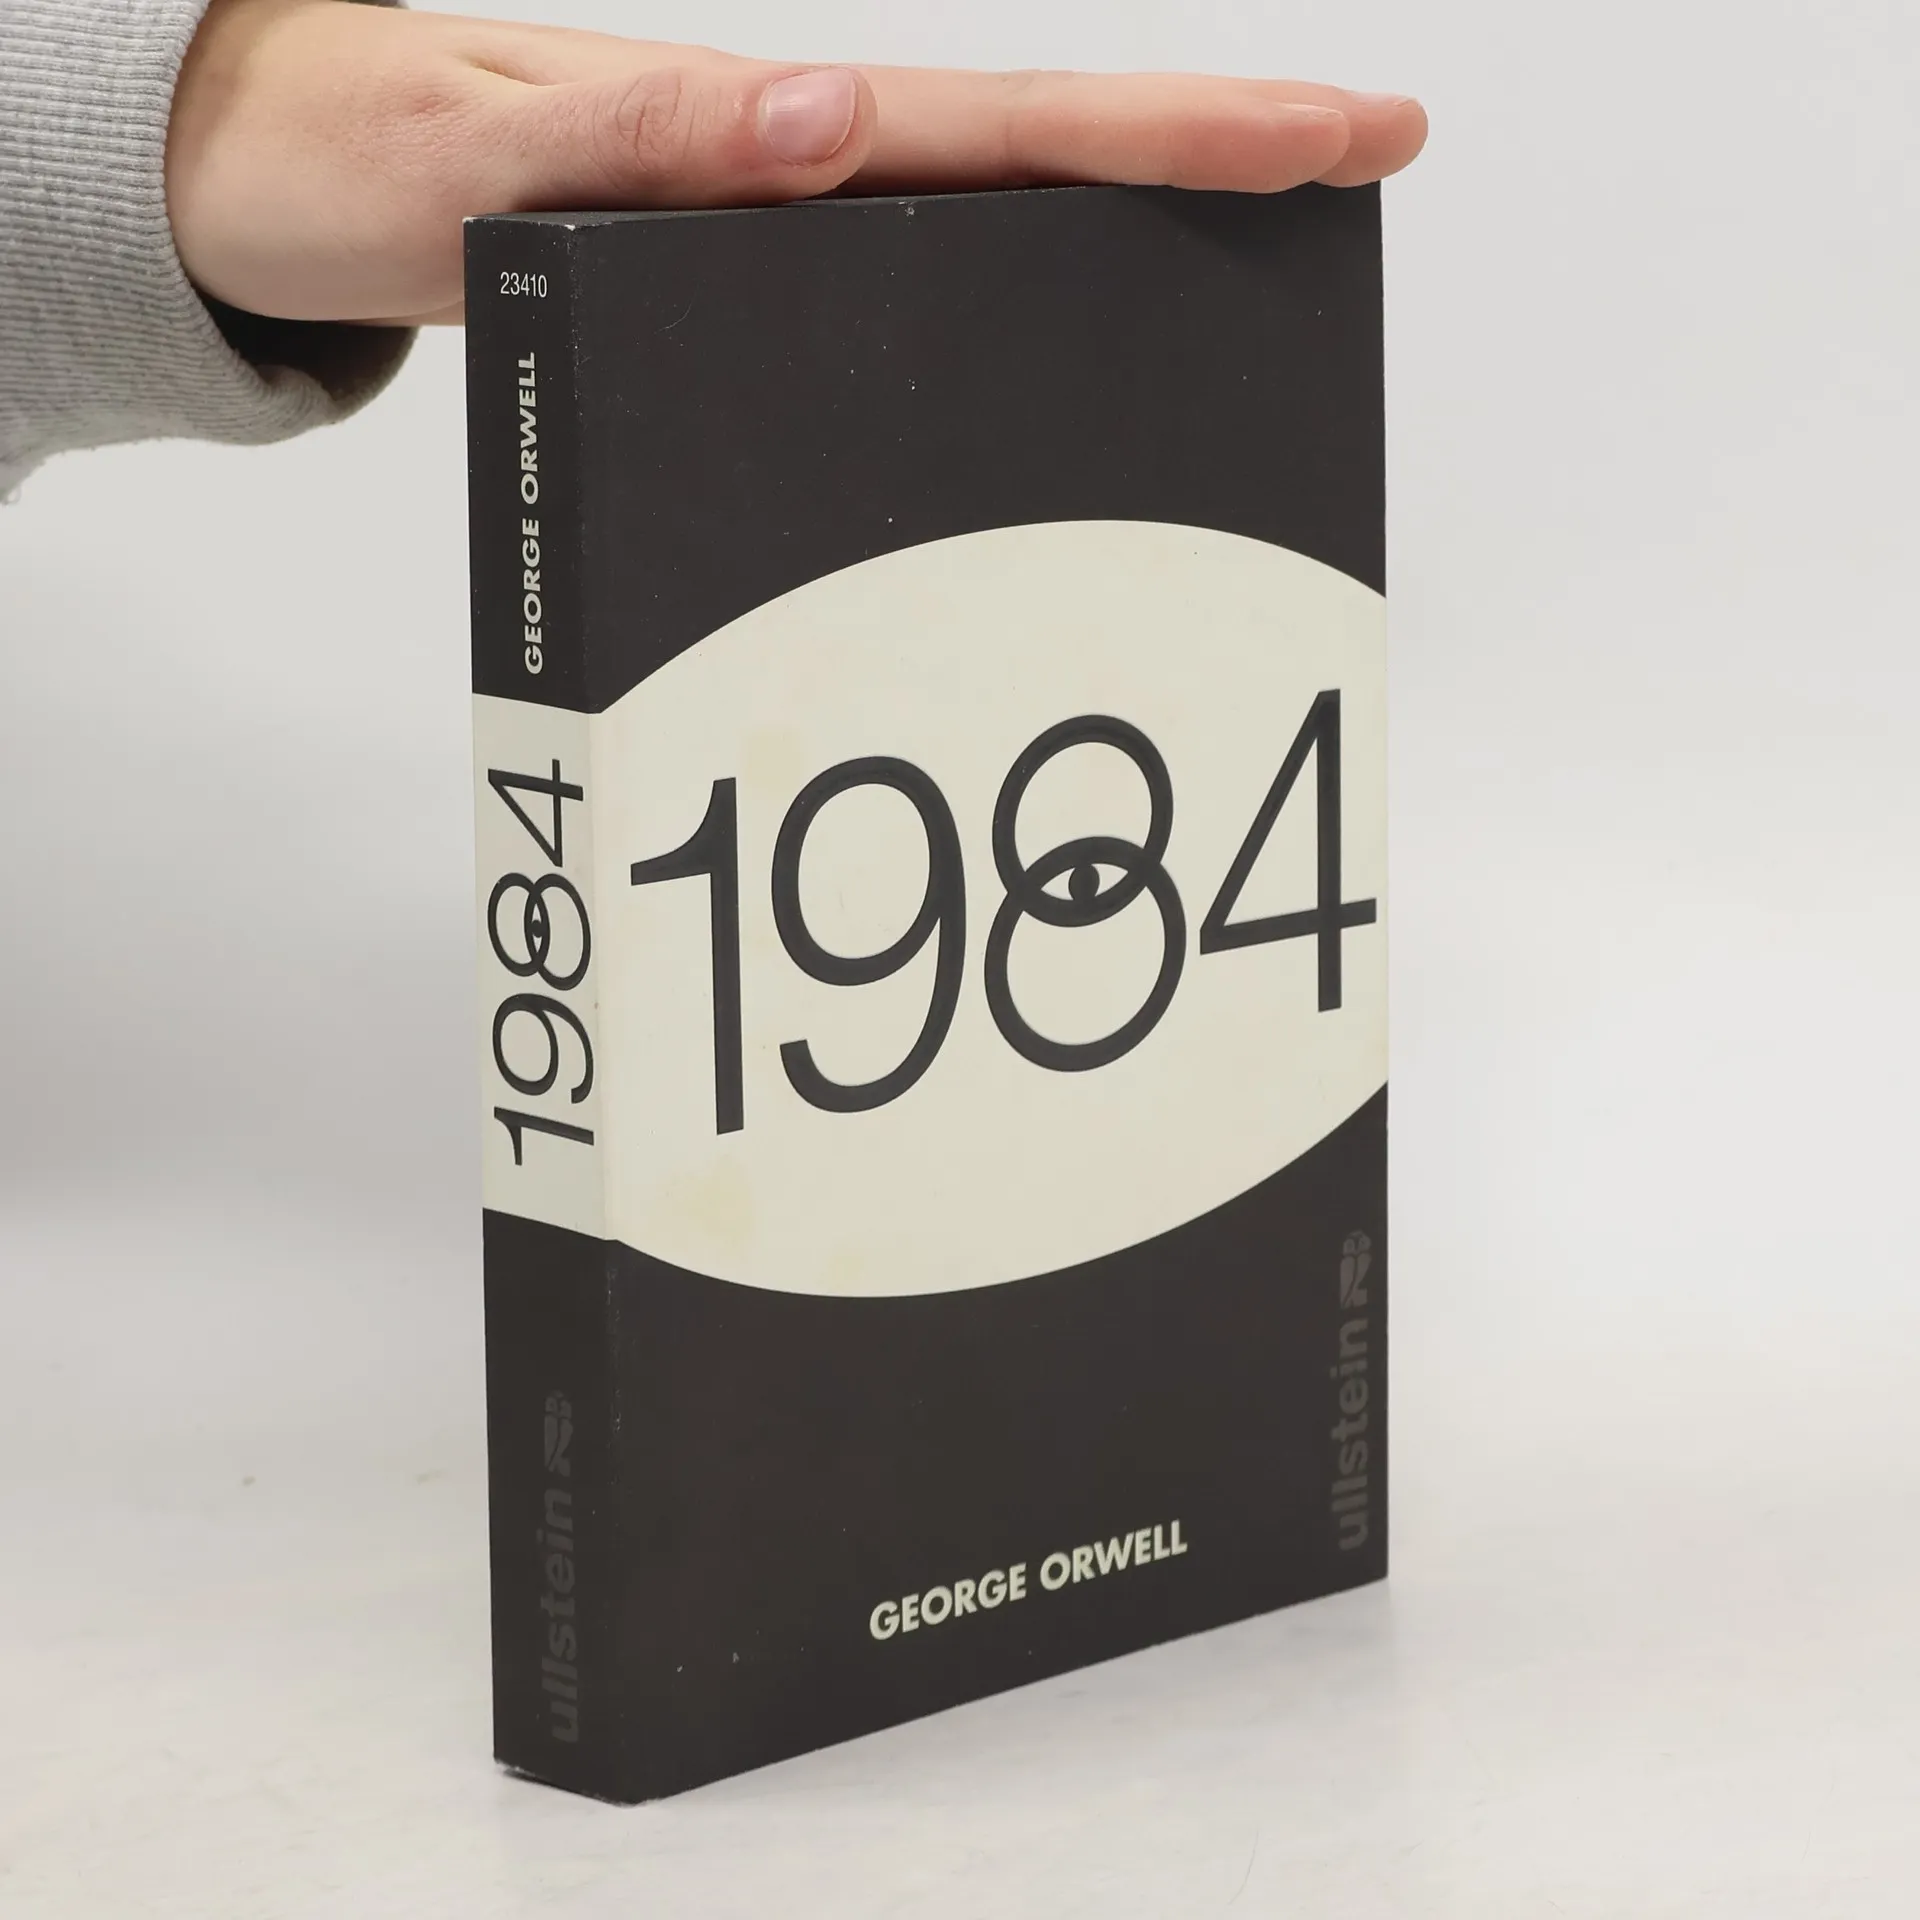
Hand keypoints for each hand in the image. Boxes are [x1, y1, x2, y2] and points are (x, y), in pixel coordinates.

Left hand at [167, 1, 1427, 326]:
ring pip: (985, 216)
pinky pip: (898, 279)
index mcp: (754, 135)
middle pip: (1035, 158)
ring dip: (1131, 222)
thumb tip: (829, 121)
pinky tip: (1064, 320)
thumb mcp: (472, 160)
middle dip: (1209, 156)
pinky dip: (1007, 287)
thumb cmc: (354, 165)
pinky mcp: (738, 270)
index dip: (1174, 132)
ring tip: (1267, 240)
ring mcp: (772, 223)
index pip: (1003, 127)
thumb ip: (638, 149)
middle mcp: (787, 169)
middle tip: (1370, 155)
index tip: (1330, 129)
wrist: (272, 178)